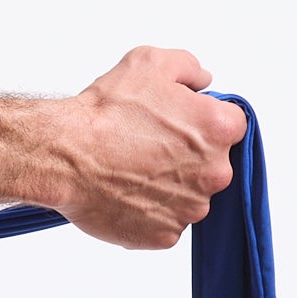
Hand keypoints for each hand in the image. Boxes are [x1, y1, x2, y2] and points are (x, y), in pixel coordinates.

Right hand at [51, 46, 247, 249]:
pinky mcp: (166, 235)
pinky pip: (166, 222)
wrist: (65, 154)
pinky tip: (126, 192)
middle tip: (148, 145)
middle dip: (187, 156)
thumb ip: (188, 67)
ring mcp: (191, 209)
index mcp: (218, 129)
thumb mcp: (149, 62)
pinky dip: (150, 211)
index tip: (178, 122)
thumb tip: (202, 80)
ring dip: (169, 185)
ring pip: (189, 196)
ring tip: (132, 169)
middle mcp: (214, 173)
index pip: (231, 124)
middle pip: (213, 164)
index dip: (202, 120)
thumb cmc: (105, 112)